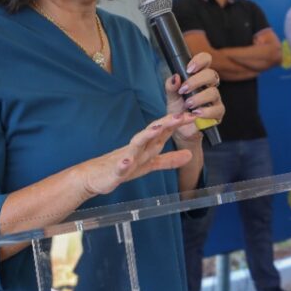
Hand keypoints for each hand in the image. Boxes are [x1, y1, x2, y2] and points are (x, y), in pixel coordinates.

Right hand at [76, 113, 196, 196]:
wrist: (95, 176)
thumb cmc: (124, 167)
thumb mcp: (150, 164)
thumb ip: (169, 160)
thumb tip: (190, 155)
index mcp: (146, 146)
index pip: (165, 131)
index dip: (179, 123)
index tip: (195, 114)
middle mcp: (137, 148)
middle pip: (153, 132)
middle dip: (167, 123)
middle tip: (181, 115)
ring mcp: (125, 158)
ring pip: (136, 144)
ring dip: (146, 135)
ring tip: (158, 129)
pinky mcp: (114, 171)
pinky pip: (119, 167)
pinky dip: (122, 164)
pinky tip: (126, 162)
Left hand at [165, 52, 223, 141]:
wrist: (180, 129)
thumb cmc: (178, 110)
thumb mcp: (171, 97)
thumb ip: (171, 86)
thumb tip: (175, 77)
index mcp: (199, 77)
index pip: (206, 60)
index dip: (200, 60)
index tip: (189, 69)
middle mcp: (209, 86)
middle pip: (212, 74)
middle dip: (196, 81)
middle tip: (183, 90)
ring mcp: (215, 99)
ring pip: (214, 92)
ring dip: (199, 98)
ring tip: (188, 105)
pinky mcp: (218, 113)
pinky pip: (217, 109)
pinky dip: (206, 111)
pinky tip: (196, 114)